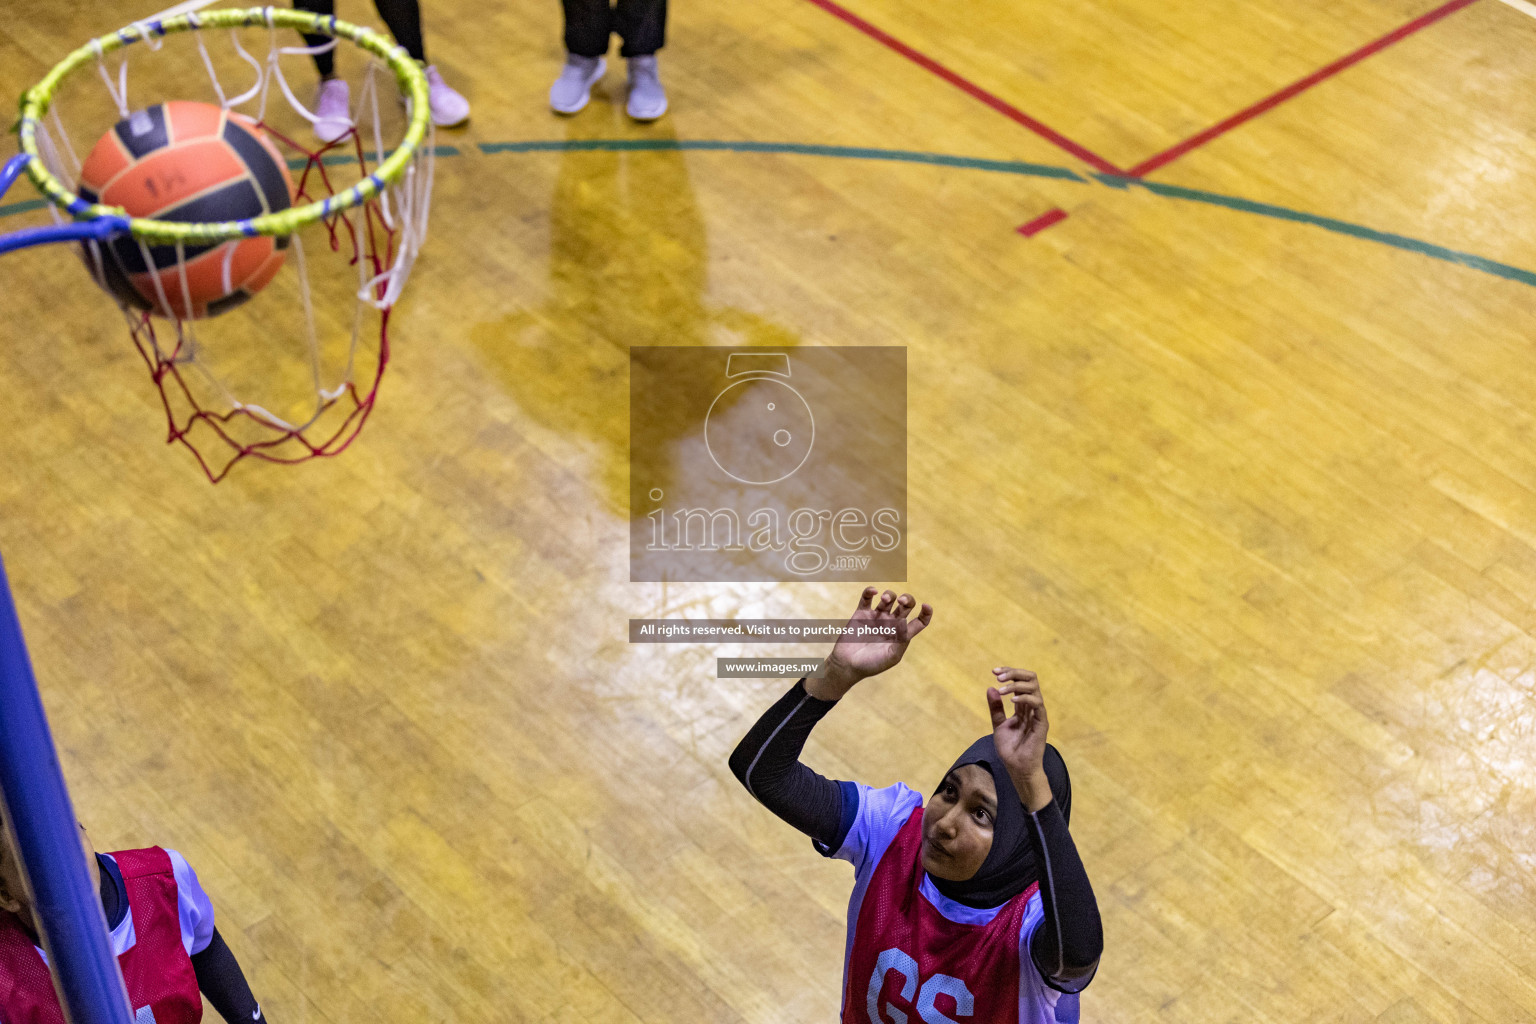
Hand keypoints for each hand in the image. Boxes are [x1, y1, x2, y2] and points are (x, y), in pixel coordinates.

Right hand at [808, 587, 932, 699]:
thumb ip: (901, 641)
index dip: (925, 613)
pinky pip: (867, 598)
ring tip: (885, 599)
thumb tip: (905, 623)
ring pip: (888, 598)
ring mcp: (876, 617)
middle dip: (907, 599)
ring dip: (890, 595)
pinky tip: (874, 591)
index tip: (926, 606)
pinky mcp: (861, 614)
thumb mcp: (892, 656)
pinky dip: (870, 591)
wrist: (847, 665)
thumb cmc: (871, 664)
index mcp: (901, 634)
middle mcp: (891, 623)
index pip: (919, 622)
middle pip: (905, 605)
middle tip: (902, 601)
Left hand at [987, 667, 1051, 811]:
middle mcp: (1032, 707)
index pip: (1020, 682)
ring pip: (1034, 688)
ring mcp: (1038, 714)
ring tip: (1001, 689)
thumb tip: (990, 688)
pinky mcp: (1042, 723)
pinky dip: (1025, 698)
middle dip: (1014, 673)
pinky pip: (1037, 704)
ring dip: (1016, 684)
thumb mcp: (998, 725)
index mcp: (1023, 706)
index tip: (994, 671)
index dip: (1009, 673)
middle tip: (998, 675)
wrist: (1017, 768)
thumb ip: (995, 708)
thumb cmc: (1010, 749)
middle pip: (1030, 679)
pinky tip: (1012, 700)